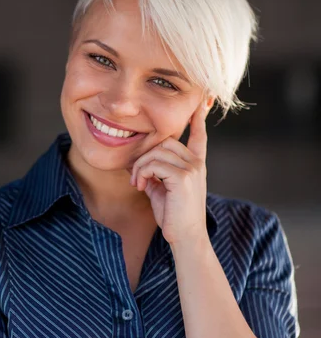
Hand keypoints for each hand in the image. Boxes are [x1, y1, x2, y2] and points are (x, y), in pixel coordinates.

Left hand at [129, 101, 207, 244]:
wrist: (185, 237)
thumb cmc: (174, 216)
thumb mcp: (162, 190)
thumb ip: (155, 173)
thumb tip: (139, 164)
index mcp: (195, 164)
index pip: (199, 135)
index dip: (198, 117)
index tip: (200, 101)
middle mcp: (196, 163)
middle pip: (165, 142)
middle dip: (145, 156)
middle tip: (136, 177)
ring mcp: (192, 169)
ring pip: (158, 151)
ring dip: (141, 166)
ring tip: (137, 183)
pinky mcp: (183, 177)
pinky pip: (155, 163)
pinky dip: (142, 173)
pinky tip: (140, 186)